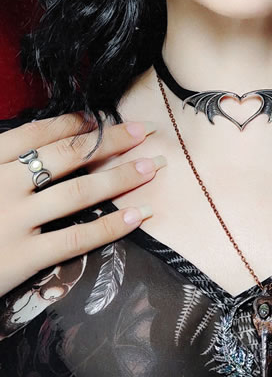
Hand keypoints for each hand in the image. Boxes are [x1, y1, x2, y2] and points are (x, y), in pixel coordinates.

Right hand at [0, 113, 166, 296]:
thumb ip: (0, 160)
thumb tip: (36, 143)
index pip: (36, 134)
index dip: (75, 123)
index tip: (103, 119)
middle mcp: (0, 184)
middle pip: (67, 155)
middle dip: (111, 141)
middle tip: (144, 132)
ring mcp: (12, 220)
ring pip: (79, 192)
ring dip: (121, 176)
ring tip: (152, 167)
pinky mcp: (23, 257)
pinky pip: (77, 238)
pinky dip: (112, 225)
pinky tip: (139, 214)